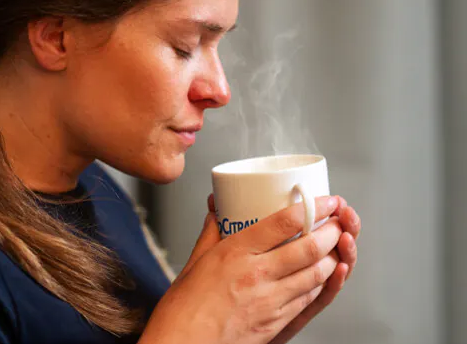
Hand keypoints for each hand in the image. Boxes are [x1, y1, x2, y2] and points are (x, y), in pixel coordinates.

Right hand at [139, 195, 344, 343]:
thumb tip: (216, 210)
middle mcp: (257, 274)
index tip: (326, 199)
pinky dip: (321, 283)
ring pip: (316, 275)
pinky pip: (308, 298)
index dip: (314, 208)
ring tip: (335, 246)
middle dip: (332, 232)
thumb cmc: (184, 308)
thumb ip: (210, 233)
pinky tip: (321, 275)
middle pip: (310, 248)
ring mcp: (270, 301)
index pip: (285, 223)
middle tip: (338, 222)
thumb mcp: (195, 261)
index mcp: (236, 253)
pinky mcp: (277, 322)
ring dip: (333, 258)